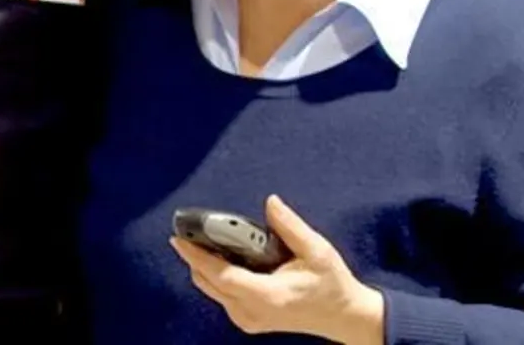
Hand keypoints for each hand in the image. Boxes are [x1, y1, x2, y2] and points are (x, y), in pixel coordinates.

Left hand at [172, 194, 384, 343]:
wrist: (343, 316)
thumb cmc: (331, 284)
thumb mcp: (317, 250)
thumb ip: (290, 226)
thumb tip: (270, 202)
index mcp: (267, 296)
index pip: (221, 275)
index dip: (197, 256)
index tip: (180, 238)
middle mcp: (252, 312)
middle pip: (208, 282)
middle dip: (194, 256)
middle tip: (186, 230)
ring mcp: (249, 320)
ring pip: (212, 290)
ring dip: (204, 266)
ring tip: (202, 239)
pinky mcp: (249, 321)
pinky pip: (221, 296)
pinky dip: (216, 276)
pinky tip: (220, 257)